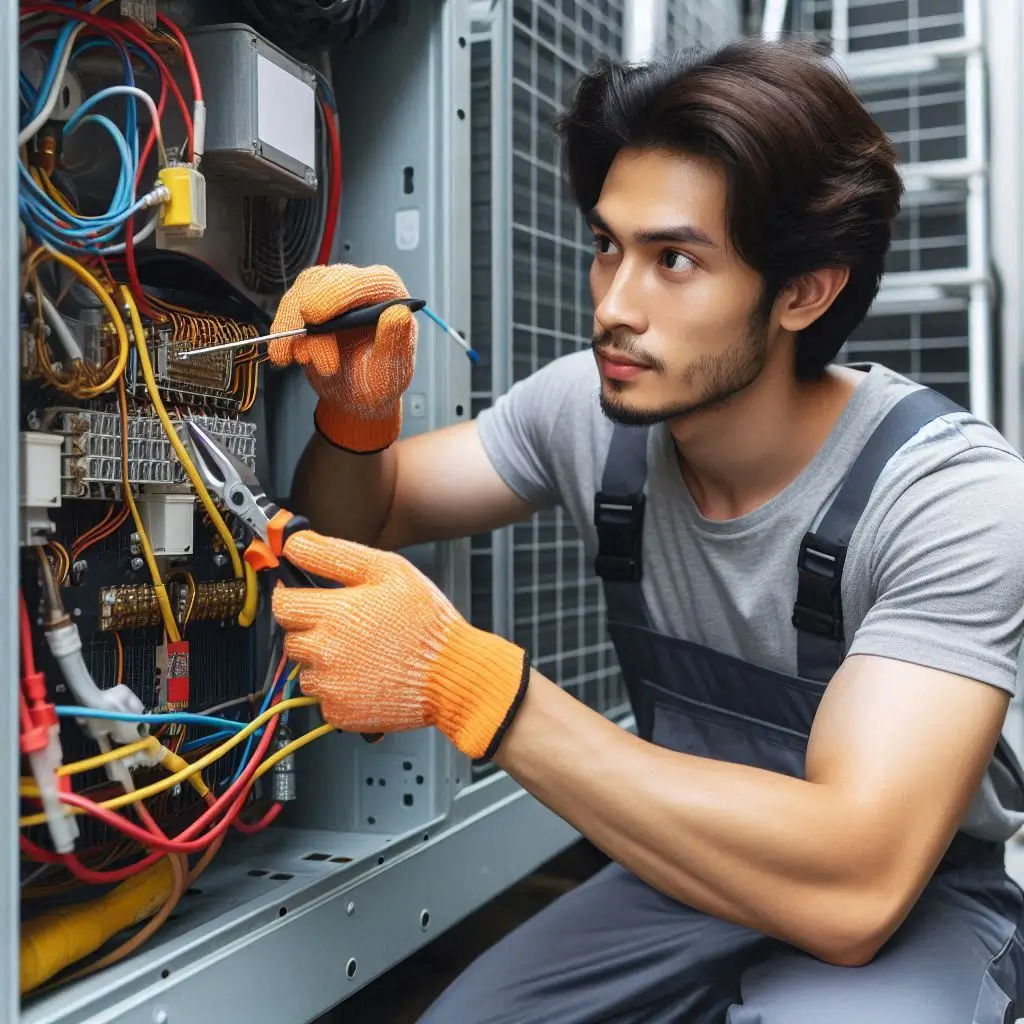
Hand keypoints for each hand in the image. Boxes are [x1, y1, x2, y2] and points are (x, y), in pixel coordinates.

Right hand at [267, 264, 417, 451]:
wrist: (356, 396)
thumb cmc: (379, 381)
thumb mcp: (391, 369)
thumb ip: (395, 342)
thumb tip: (398, 313)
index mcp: (387, 295)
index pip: (361, 282)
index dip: (336, 294)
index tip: (313, 315)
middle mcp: (358, 286)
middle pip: (324, 283)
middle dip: (306, 317)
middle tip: (305, 353)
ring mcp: (330, 293)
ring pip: (301, 294)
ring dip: (292, 328)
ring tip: (302, 361)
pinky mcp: (308, 304)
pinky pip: (289, 309)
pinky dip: (282, 333)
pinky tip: (283, 355)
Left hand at [271, 531, 530, 760]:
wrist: (453, 675)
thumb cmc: (428, 623)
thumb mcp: (389, 570)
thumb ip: (334, 553)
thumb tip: (296, 542)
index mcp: (334, 613)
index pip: (281, 602)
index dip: (293, 595)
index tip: (307, 596)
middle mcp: (324, 651)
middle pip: (290, 635)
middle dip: (312, 627)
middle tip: (349, 625)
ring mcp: (329, 686)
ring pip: (305, 668)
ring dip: (324, 659)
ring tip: (363, 652)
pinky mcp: (338, 713)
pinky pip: (323, 696)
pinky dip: (339, 688)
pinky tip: (367, 675)